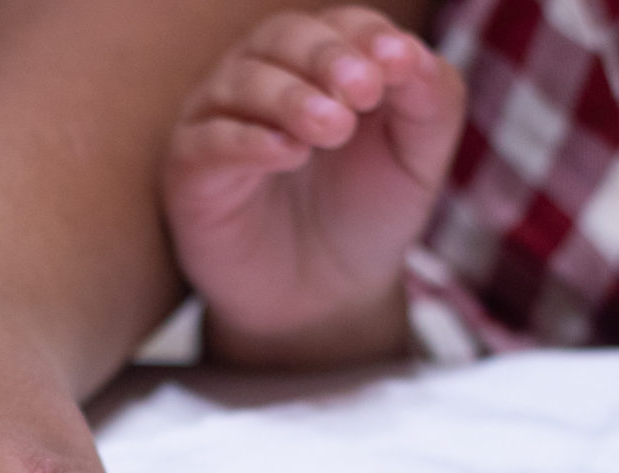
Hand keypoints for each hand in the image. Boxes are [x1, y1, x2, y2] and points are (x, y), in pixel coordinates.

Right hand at [164, 7, 463, 367]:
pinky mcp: (189, 170)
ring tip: (333, 128)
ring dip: (290, 97)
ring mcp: (220, 119)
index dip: (366, 35)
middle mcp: (264, 78)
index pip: (337, 24)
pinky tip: (288, 153)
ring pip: (242, 81)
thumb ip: (430, 99)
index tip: (399, 64)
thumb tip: (411, 54)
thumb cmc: (363, 215)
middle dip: (328, 57)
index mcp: (320, 64)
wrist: (322, 299)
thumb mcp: (418, 157)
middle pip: (283, 37)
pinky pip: (209, 141)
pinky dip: (247, 140)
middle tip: (365, 91)